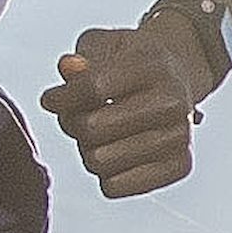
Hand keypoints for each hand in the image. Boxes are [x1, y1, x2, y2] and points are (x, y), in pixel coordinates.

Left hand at [39, 22, 199, 198]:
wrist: (175, 80)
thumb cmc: (131, 64)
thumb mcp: (107, 45)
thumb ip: (84, 55)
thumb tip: (68, 67)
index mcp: (153, 66)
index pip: (92, 88)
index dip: (62, 97)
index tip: (51, 100)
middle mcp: (173, 102)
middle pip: (91, 129)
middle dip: (75, 123)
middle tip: (84, 116)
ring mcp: (179, 136)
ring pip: (98, 161)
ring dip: (89, 151)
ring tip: (103, 135)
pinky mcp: (179, 166)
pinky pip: (113, 187)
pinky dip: (105, 176)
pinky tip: (117, 155)